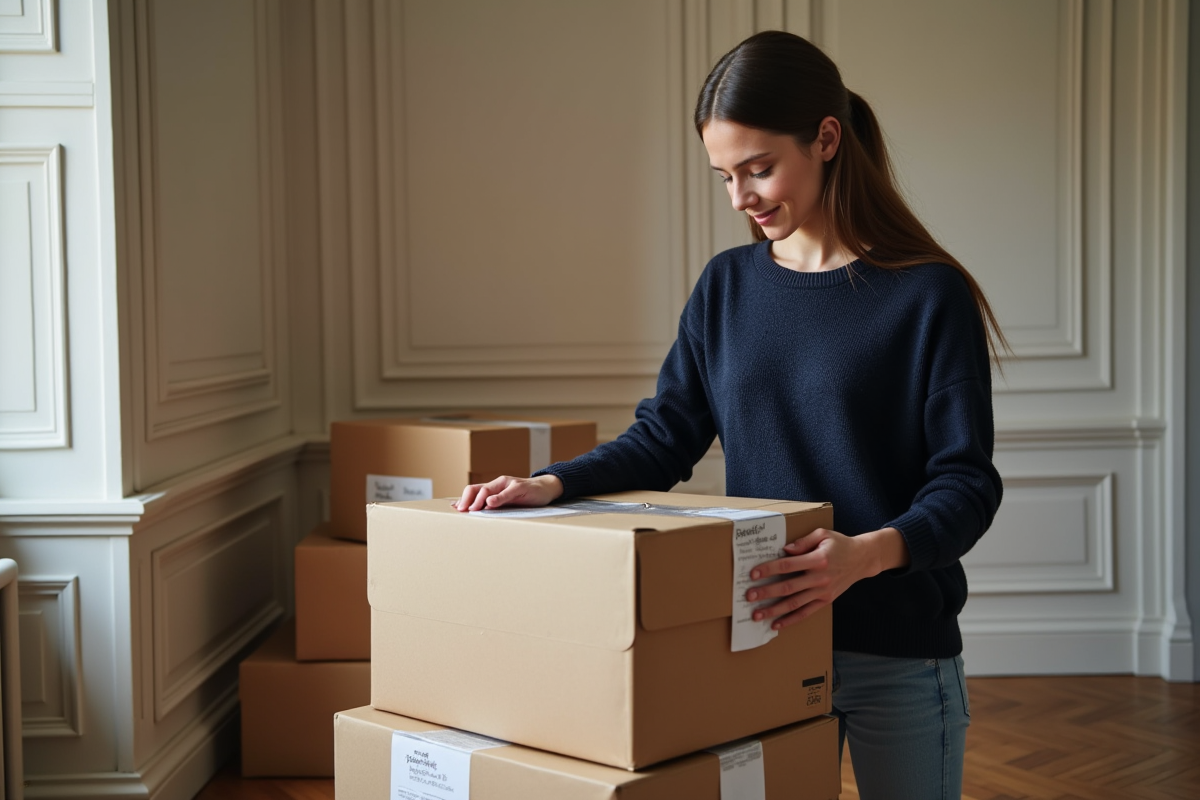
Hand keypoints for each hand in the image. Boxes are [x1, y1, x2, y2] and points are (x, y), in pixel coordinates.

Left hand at [454, 474, 563, 511]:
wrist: (545, 488)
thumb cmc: (524, 496)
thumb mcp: (506, 501)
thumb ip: (492, 505)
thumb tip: (473, 512)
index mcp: (493, 487)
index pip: (473, 490)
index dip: (463, 499)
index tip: (455, 510)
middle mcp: (498, 483)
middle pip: (476, 489)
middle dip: (467, 500)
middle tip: (461, 512)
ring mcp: (509, 484)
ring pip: (488, 489)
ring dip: (478, 500)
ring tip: (472, 509)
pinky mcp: (520, 487)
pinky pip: (507, 492)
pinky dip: (498, 498)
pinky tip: (491, 503)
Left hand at [744, 526, 909, 629]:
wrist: (862, 559)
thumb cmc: (839, 544)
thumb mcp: (822, 534)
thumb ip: (802, 542)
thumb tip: (784, 550)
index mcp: (817, 559)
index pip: (788, 565)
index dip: (769, 569)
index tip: (753, 574)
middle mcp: (820, 578)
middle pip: (788, 587)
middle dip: (766, 592)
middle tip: (749, 596)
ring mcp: (822, 592)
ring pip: (794, 604)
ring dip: (774, 610)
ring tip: (757, 615)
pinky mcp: (825, 601)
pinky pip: (806, 613)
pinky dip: (790, 620)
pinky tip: (776, 624)